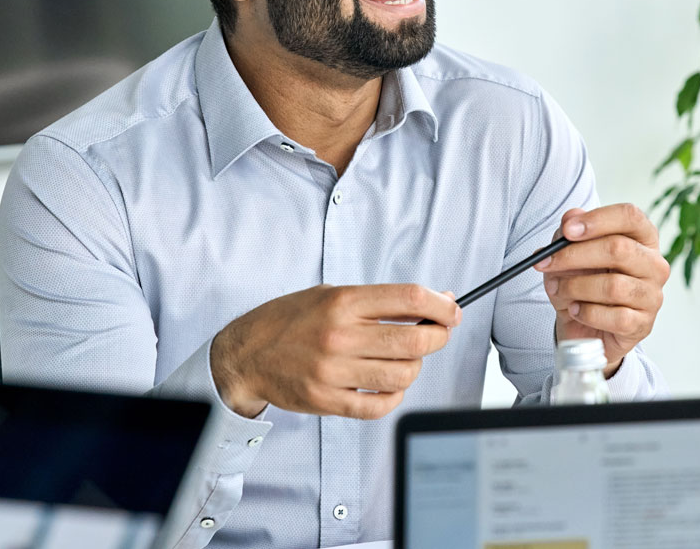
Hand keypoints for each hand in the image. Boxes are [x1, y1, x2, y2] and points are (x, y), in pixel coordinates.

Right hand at [210, 283, 460, 419]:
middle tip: (439, 333)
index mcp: (342, 301)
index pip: (409, 298)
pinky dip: (394, 396)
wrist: (247, 354)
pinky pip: (379, 405)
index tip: (452, 310)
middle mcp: (340, 335)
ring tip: (406, 359)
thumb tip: (432, 302)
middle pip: (415, 339)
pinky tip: (389, 385)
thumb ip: (378, 300)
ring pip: (403, 375)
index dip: (441, 305)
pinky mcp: (327, 401)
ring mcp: (333, 371)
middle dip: (439, 336)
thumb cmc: (291, 319)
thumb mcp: (330, 294)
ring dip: (415, 367)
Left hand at [534, 203, 669, 374]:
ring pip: (613, 286)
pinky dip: (587, 313)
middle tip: (546, 262)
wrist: (583, 325)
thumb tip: (570, 217)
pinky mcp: (643, 324)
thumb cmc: (581, 281)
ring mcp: (652, 295)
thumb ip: (569, 232)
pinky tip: (575, 310)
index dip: (597, 220)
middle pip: (618, 249)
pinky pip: (615, 317)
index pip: (629, 216)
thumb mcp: (568, 252)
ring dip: (575, 287)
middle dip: (574, 255)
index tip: (566, 230)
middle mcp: (653, 264)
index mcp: (641, 237)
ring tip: (558, 289)